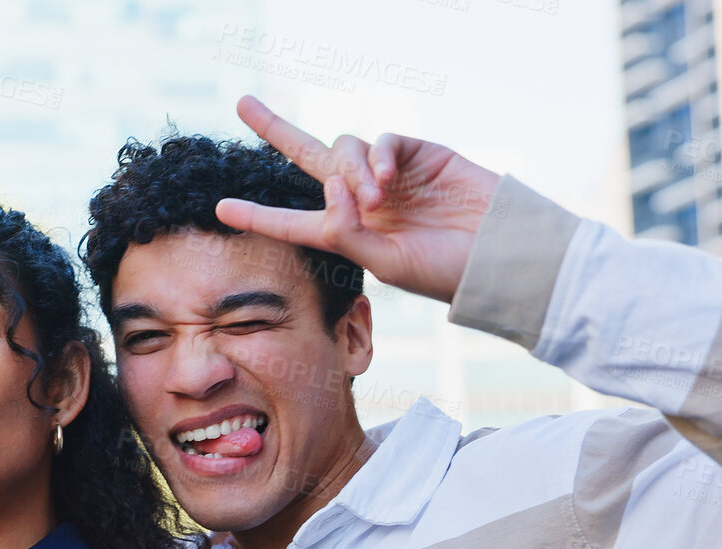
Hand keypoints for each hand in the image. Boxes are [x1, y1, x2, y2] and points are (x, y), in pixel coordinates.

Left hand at [215, 94, 502, 303]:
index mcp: (348, 234)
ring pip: (344, 149)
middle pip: (308, 157)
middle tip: (241, 103)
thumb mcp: (387, 264)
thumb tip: (329, 190)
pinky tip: (387, 178)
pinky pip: (382, 141)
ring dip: (351, 171)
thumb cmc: (445, 271)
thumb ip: (348, 232)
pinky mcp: (418, 153)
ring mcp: (388, 174)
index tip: (220, 208)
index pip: (294, 222)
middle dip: (275, 129)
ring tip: (376, 198)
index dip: (258, 215)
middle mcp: (361, 200)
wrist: (501, 254)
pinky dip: (377, 156)